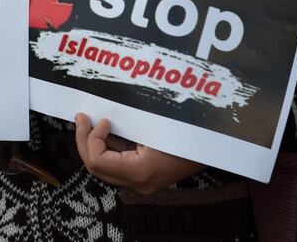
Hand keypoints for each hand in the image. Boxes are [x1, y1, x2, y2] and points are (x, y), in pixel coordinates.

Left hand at [74, 113, 204, 194]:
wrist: (215, 148)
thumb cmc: (187, 131)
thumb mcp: (154, 124)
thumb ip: (126, 123)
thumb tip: (101, 114)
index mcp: (141, 172)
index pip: (98, 161)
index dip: (92, 138)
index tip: (101, 119)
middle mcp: (138, 183)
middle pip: (97, 167)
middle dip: (85, 141)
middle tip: (82, 118)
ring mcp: (141, 183)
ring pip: (105, 167)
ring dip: (95, 144)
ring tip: (92, 121)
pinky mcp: (144, 177)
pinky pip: (118, 164)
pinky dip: (109, 146)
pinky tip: (110, 129)